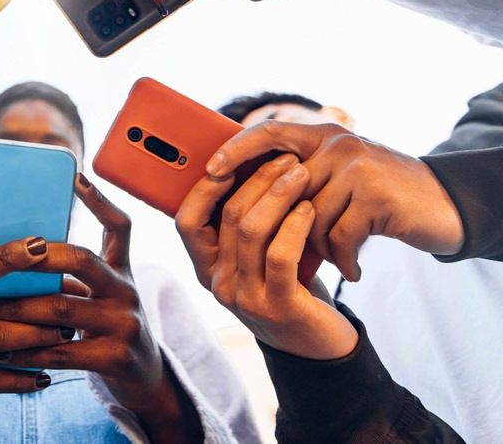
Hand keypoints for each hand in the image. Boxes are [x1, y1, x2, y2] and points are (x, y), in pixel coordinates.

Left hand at [0, 175, 202, 441]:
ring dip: (16, 309)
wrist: (145, 378)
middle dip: (36, 257)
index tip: (76, 176)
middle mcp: (127, 291)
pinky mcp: (115, 358)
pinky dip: (26, 351)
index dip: (100, 200)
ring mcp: (124, 324)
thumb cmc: (107, 330)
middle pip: (81, 260)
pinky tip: (0, 352)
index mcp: (121, 270)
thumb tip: (9, 258)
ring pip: (61, 309)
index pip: (119, 226)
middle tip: (0, 258)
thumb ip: (70, 277)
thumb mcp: (100, 296)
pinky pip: (61, 351)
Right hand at [176, 154, 358, 359]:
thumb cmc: (287, 286)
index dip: (205, 187)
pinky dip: (295, 224)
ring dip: (279, 194)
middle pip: (227, 216)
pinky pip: (280, 254)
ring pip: (252, 230)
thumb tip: (244, 163)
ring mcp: (244, 298)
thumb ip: (243, 225)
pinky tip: (309, 208)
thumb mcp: (256, 257)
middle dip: (258, 178)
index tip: (232, 158)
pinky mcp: (277, 307)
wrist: (316, 343)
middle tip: (286, 158)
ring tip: (302, 174)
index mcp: (206, 267)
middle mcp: (218, 283)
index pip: (187, 220)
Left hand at [206, 121, 463, 281]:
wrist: (444, 206)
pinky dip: (344, 259)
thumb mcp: (340, 177)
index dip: (236, 149)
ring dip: (320, 247)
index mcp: (323, 135)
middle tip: (288, 253)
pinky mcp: (376, 195)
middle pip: (284, 190)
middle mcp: (338, 144)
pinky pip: (338, 236)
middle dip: (283, 227)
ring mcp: (357, 167)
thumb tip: (243, 197)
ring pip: (309, 218)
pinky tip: (353, 269)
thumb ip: (302, 178)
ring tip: (338, 258)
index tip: (211, 172)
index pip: (268, 132)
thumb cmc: (380, 199)